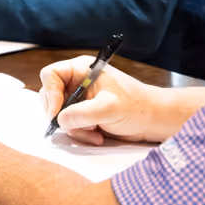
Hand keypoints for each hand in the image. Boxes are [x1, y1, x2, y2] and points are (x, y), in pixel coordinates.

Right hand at [39, 59, 175, 145]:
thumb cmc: (137, 107)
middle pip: (50, 96)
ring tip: (94, 132)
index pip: (50, 75)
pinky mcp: (84, 113)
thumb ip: (82, 113)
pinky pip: (69, 124)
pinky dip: (80, 133)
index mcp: (82, 69)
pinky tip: (97, 135)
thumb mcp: (109, 108)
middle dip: (63, 115)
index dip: (50, 94)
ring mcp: (80, 98)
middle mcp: (78, 81)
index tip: (58, 113)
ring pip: (59, 114)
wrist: (154, 120)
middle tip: (77, 126)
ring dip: (74, 128)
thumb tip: (60, 120)